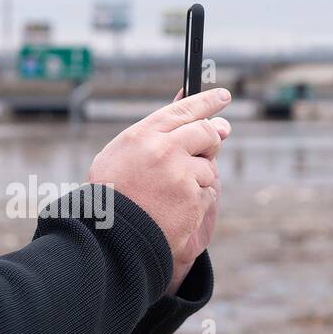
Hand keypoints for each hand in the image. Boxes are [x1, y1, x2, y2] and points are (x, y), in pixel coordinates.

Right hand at [85, 86, 230, 296]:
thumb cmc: (111, 195)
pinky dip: (197, 201)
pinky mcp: (193, 200)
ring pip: (208, 167)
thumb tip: (191, 114)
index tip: (223, 96)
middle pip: (206, 132)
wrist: (109, 237)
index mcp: (143, 136)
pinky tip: (175, 209)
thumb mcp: (121, 154)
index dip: (207, 101)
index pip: (183, 110)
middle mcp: (164, 150)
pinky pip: (207, 193)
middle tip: (208, 146)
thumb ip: (154, 134)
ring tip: (170, 194)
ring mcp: (181, 176)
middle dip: (211, 139)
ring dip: (198, 178)